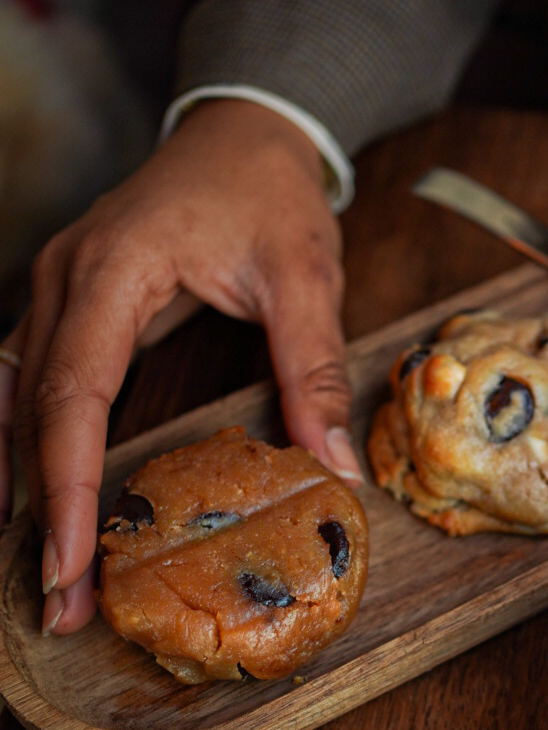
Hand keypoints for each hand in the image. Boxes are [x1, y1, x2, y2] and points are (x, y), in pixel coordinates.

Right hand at [0, 98, 361, 636]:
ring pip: (13, 399)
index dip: (62, 488)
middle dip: (37, 512)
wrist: (246, 126)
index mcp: (113, 270)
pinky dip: (21, 442)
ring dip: (21, 485)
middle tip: (57, 602)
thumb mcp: (306, 274)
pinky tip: (24, 496)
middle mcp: (64, 278)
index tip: (67, 563)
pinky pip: (23, 380)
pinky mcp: (65, 299)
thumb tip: (334, 467)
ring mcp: (54, 286)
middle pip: (29, 411)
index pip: (72, 396)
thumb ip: (315, 371)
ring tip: (45, 571)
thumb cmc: (270, 189)